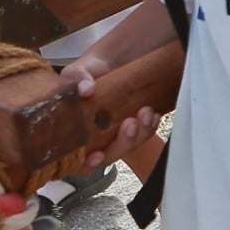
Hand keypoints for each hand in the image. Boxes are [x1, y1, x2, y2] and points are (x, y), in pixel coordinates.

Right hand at [61, 52, 161, 170]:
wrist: (105, 66)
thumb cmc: (84, 75)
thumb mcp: (75, 72)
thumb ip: (76, 78)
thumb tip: (86, 89)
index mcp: (76, 134)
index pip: (79, 160)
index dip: (88, 163)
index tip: (97, 155)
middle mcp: (97, 140)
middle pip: (111, 154)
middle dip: (123, 142)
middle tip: (130, 123)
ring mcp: (116, 135)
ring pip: (131, 145)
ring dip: (141, 133)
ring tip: (146, 112)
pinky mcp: (134, 127)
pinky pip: (145, 133)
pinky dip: (151, 126)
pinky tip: (154, 114)